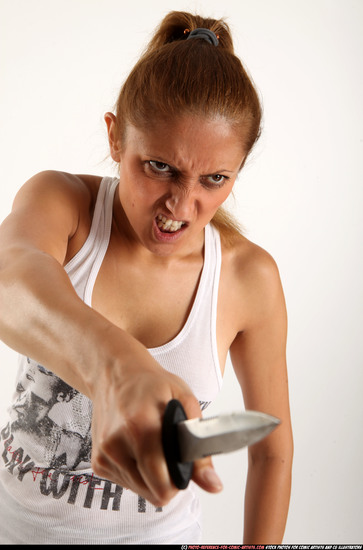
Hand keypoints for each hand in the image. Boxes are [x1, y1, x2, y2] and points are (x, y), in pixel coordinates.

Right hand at [90, 353, 222, 506]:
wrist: (116, 375)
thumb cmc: (152, 384)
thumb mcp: (186, 403)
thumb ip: (201, 449)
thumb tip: (214, 486)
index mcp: (140, 428)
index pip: (162, 483)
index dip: (180, 481)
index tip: (184, 465)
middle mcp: (116, 444)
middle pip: (153, 493)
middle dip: (168, 481)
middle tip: (170, 453)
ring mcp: (104, 455)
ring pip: (140, 491)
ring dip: (152, 477)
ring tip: (153, 447)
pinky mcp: (98, 461)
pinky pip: (126, 483)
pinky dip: (138, 472)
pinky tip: (139, 448)